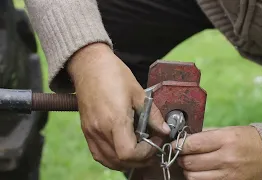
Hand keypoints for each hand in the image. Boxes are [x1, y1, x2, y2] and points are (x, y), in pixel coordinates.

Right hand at [67, 43, 170, 169]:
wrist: (89, 65)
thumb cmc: (114, 74)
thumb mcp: (139, 92)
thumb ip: (153, 115)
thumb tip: (165, 130)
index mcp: (115, 120)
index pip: (129, 153)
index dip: (146, 153)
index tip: (155, 142)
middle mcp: (100, 130)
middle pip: (120, 161)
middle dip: (140, 160)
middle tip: (151, 148)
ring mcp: (91, 132)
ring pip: (109, 161)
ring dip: (127, 162)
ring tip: (139, 150)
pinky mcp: (86, 131)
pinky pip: (99, 154)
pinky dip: (113, 158)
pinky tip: (122, 150)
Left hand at [172, 126, 261, 179]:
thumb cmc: (248, 140)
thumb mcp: (228, 131)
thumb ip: (206, 135)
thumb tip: (185, 140)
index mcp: (226, 140)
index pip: (193, 144)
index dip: (178, 145)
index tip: (173, 145)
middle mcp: (226, 158)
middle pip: (190, 162)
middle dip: (181, 158)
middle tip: (181, 155)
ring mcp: (228, 175)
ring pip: (193, 177)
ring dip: (188, 171)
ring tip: (191, 164)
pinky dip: (198, 179)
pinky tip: (200, 172)